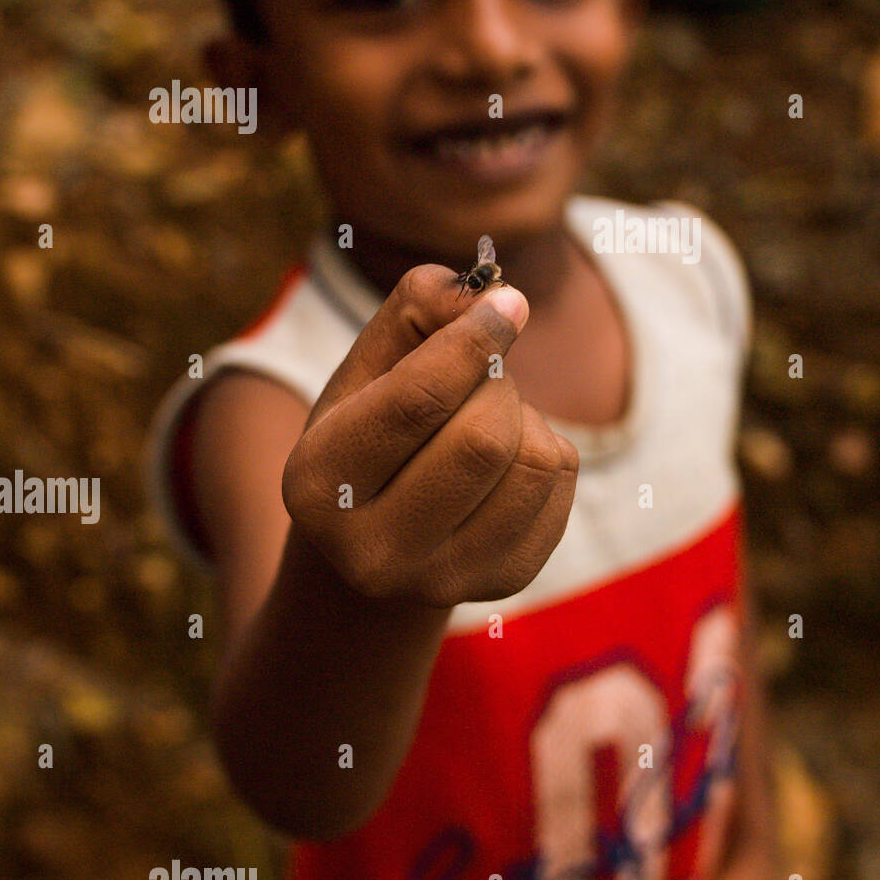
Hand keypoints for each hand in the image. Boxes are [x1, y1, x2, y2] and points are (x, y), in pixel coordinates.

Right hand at [281, 264, 577, 606]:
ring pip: (534, 460)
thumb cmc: (374, 424)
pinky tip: (505, 460)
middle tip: (480, 378)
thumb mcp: (370, 363)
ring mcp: (441, 578)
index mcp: (319, 485)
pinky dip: (546, 447)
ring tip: (485, 419)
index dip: (475, 340)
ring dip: (524, 416)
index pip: (418, 400)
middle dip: (496, 384)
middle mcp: (372, 550)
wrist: (377, 534)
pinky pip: (560, 481)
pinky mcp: (503, 580)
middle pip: (485, 436)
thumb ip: (420, 307)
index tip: (508, 303)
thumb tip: (503, 299)